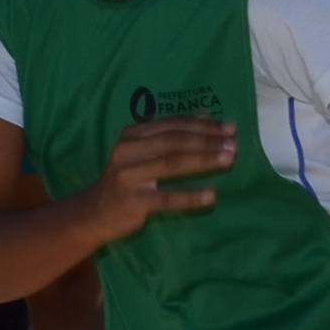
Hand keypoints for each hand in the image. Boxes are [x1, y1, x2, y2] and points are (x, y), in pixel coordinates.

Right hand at [79, 113, 235, 238]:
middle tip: (234, 144)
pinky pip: (166, 197)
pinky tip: (211, 195)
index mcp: (131, 135)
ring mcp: (128, 176)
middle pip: (173, 141)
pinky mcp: (132, 201)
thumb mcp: (141, 152)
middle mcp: (127, 151)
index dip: (202, 125)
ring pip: (171, 163)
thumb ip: (169, 134)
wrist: (95, 213)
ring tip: (228, 159)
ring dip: (203, 160)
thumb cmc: (126, 179)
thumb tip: (205, 117)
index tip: (229, 128)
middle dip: (207, 141)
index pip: (172, 125)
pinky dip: (190, 196)